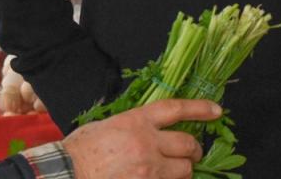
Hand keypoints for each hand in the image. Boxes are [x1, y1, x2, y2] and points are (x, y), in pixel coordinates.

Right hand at [64, 99, 221, 178]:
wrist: (63, 174)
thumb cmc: (78, 151)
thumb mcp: (107, 126)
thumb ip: (134, 125)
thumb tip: (153, 128)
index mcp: (136, 121)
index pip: (176, 109)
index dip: (200, 108)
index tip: (216, 111)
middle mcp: (146, 143)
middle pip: (188, 144)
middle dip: (194, 150)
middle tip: (192, 153)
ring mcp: (147, 169)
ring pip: (184, 170)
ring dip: (183, 171)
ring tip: (175, 171)